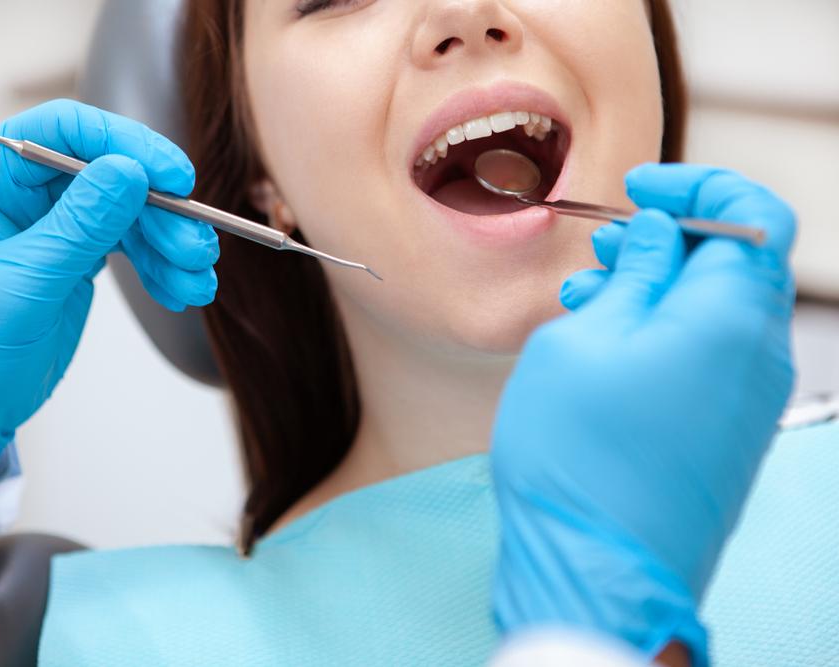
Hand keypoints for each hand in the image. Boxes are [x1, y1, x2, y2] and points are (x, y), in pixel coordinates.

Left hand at [0, 100, 218, 476]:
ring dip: (168, 242)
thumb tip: (132, 170)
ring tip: (196, 279)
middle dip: (158, 211)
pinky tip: (180, 289)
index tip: (175, 178)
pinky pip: (128, 242)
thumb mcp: (27, 283)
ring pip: (126, 208)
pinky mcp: (74, 251)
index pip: (61, 131)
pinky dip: (158, 265)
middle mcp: (13, 188)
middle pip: (106, 170)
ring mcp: (47, 220)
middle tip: (195, 247)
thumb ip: (81, 224)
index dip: (125, 145)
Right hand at [490, 164, 796, 664]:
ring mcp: (748, 400)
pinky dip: (664, 334)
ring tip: (585, 301)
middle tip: (602, 248)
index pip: (753, 215)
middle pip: (734, 264)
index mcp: (731, 318)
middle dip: (667, 240)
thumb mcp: (583, 340)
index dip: (699, 185)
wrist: (597, 568)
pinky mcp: (728, 434)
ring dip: (657, 290)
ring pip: (715, 313)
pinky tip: (604, 347)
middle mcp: (758, 356)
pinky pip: (709, 359)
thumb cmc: (578, 456)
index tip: (642, 186)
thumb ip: (634, 275)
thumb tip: (660, 236)